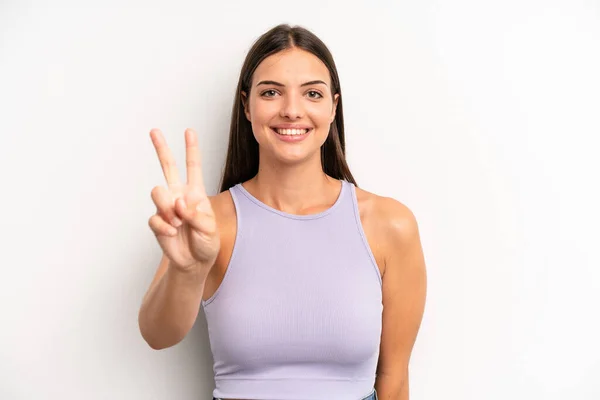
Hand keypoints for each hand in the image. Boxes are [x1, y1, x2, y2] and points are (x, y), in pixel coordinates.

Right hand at [148, 128, 219, 271]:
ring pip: (157, 192)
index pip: (193, 167)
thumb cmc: (206, 243)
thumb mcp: (209, 228)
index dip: (191, 149)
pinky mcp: (157, 222)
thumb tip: (178, 203)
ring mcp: (166, 208)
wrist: (194, 263)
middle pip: (168, 167)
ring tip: (178, 223)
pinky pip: (155, 218)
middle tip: (154, 131)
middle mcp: (179, 195)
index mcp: (195, 192)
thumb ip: (195, 214)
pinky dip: (165, 227)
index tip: (189, 131)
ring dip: (168, 208)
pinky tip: (172, 233)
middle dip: (161, 148)